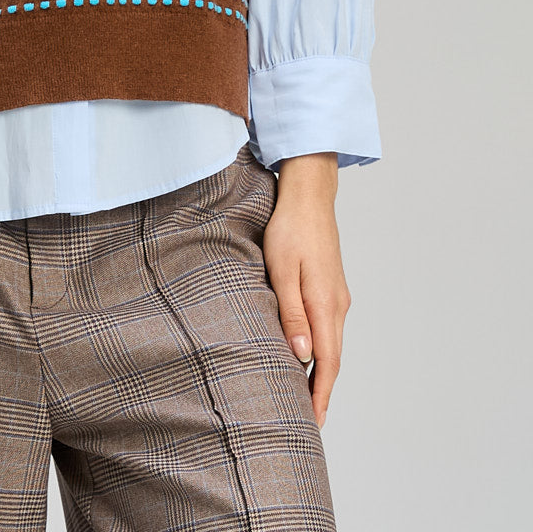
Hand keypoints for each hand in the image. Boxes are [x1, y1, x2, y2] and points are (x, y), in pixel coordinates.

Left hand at [261, 151, 350, 430]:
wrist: (309, 196)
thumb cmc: (289, 230)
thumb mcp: (282, 271)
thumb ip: (291, 312)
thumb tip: (301, 354)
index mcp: (325, 304)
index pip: (326, 362)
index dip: (319, 395)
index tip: (313, 423)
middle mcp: (337, 305)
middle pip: (332, 359)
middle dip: (321, 391)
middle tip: (309, 422)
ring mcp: (337, 296)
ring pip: (331, 344)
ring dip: (320, 371)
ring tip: (304, 396)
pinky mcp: (332, 287)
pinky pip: (328, 327)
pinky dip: (320, 349)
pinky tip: (307, 355)